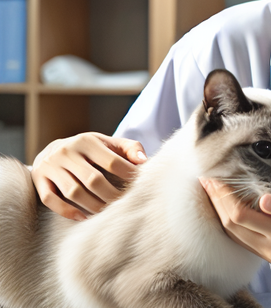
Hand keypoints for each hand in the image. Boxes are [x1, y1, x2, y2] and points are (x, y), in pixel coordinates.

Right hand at [31, 132, 146, 220]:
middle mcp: (66, 152)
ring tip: (107, 212)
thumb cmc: (89, 149)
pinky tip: (84, 217)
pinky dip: (67, 211)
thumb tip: (144, 161)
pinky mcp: (39, 180)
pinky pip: (51, 200)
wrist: (53, 149)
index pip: (111, 161)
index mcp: (87, 141)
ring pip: (73, 192)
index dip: (127, 175)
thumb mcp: (108, 143)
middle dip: (111, 195)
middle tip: (123, 203)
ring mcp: (50, 166)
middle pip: (93, 179)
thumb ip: (129, 148)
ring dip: (93, 205)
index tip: (137, 185)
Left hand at [199, 178, 270, 271]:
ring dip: (220, 212)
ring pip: (234, 234)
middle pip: (231, 225)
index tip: (215, 177)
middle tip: (207, 179)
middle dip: (216, 201)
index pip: (240, 215)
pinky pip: (243, 240)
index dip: (223, 196)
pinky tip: (228, 208)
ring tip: (213, 190)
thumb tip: (264, 199)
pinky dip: (231, 223)